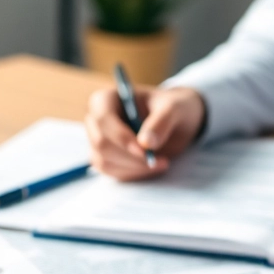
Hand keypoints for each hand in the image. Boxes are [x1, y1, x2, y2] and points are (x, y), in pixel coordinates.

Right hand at [85, 85, 206, 180]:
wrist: (176, 122)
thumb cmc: (172, 109)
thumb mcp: (175, 109)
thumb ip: (161, 121)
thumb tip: (145, 143)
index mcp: (107, 99)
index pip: (103, 118)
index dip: (121, 137)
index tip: (144, 151)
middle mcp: (96, 119)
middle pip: (101, 143)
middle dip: (130, 157)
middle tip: (159, 161)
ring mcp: (98, 140)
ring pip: (104, 161)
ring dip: (134, 168)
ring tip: (161, 162)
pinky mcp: (104, 158)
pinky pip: (111, 171)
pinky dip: (133, 174)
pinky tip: (152, 167)